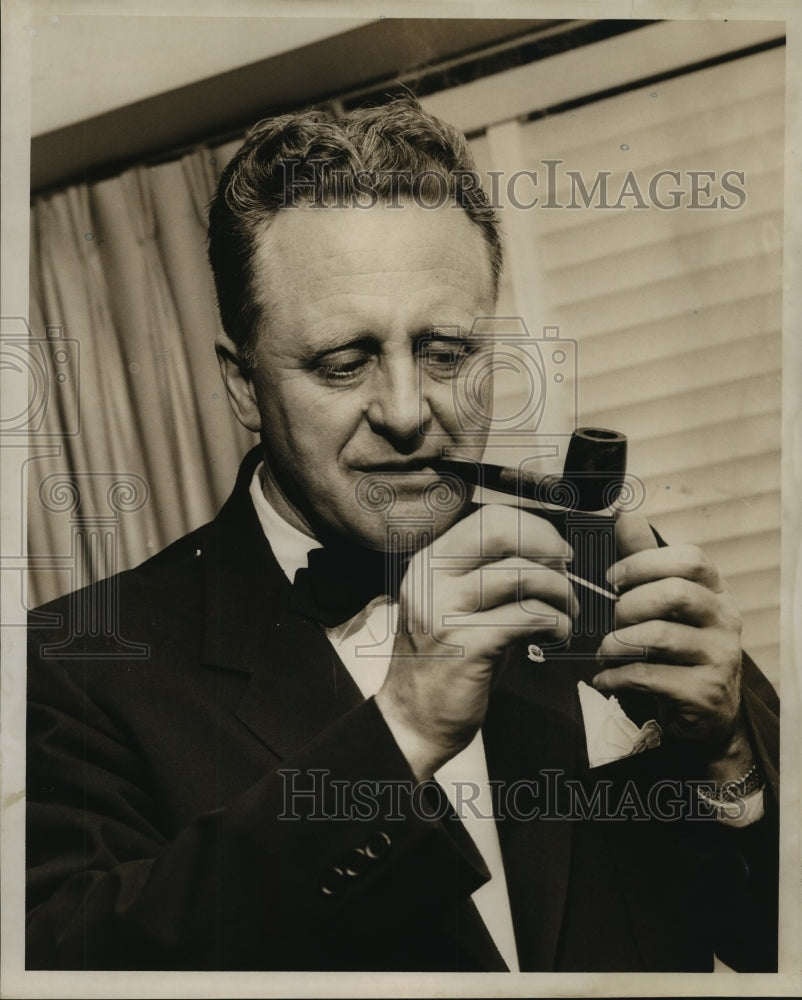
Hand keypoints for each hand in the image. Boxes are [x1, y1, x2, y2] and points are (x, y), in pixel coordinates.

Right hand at [375, 504, 577, 779]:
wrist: (413, 720)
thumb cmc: (446, 661)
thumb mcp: (457, 606)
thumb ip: (490, 575)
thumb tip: (548, 552)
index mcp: (428, 563)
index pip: (487, 520)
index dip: (532, 528)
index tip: (556, 552)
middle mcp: (431, 580)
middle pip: (500, 533)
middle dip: (546, 547)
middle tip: (567, 571)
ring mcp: (444, 612)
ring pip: (521, 575)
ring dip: (560, 592)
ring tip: (567, 612)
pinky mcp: (466, 646)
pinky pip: (528, 617)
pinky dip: (555, 622)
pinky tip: (558, 634)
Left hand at [593, 514, 748, 773]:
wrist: (705, 712)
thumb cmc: (677, 648)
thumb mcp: (666, 603)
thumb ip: (645, 560)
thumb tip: (623, 513)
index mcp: (716, 590)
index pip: (691, 559)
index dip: (644, 563)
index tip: (611, 578)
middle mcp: (726, 619)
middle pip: (675, 593)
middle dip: (628, 604)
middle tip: (608, 619)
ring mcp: (721, 657)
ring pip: (658, 637)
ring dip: (616, 643)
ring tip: (602, 651)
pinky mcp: (705, 692)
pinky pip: (650, 677)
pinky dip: (616, 676)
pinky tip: (604, 678)